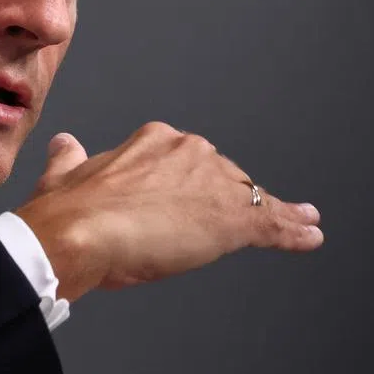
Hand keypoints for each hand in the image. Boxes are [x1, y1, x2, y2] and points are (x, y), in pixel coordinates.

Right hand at [14, 122, 322, 302]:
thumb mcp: (64, 174)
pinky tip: (309, 233)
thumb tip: (66, 144)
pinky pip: (271, 222)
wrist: (77, 232)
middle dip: (224, 200)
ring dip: (274, 211)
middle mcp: (190, 151)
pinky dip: (293, 228)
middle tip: (220, 225)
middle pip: (223, 177)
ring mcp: (214, 182)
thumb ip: (72, 157)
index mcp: (153, 140)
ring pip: (252, 196)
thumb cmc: (67, 210)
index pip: (189, 162)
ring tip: (300, 223)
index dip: (192, 185)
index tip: (187, 200)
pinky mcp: (231, 217)